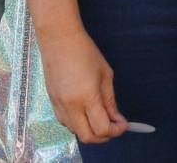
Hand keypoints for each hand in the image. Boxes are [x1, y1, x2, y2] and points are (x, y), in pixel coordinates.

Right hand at [39, 27, 128, 143]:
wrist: (59, 38)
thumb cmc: (85, 52)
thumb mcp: (105, 75)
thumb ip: (111, 101)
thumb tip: (117, 120)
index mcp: (87, 97)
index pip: (103, 128)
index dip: (117, 131)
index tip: (124, 124)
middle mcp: (71, 106)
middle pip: (88, 138)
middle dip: (104, 137)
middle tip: (113, 126)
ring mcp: (59, 105)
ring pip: (76, 132)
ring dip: (90, 130)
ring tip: (100, 117)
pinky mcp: (52, 102)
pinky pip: (66, 122)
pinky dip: (78, 124)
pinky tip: (85, 112)